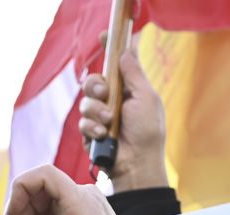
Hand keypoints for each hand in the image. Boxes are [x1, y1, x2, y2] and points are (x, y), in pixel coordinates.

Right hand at [79, 43, 168, 191]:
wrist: (136, 164)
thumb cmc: (148, 133)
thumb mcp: (146, 98)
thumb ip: (134, 74)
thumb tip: (126, 50)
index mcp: (129, 89)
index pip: (116, 64)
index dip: (109, 48)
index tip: (104, 35)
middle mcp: (113, 100)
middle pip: (93, 80)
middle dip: (95, 84)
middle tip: (104, 92)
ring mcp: (100, 117)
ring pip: (85, 101)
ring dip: (96, 111)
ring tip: (109, 122)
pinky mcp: (91, 132)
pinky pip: (82, 122)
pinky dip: (92, 127)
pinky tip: (103, 135)